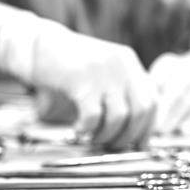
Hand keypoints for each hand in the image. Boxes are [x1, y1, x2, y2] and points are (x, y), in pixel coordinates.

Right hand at [31, 27, 156, 149]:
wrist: (36, 44)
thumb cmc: (68, 65)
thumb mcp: (101, 71)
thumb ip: (119, 92)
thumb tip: (134, 132)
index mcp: (129, 62)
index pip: (153, 100)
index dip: (148, 128)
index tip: (138, 144)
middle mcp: (121, 65)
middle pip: (141, 111)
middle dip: (128, 136)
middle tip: (112, 145)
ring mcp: (102, 71)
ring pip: (119, 117)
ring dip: (106, 136)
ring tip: (93, 137)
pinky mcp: (81, 79)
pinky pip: (93, 116)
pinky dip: (87, 129)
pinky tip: (78, 129)